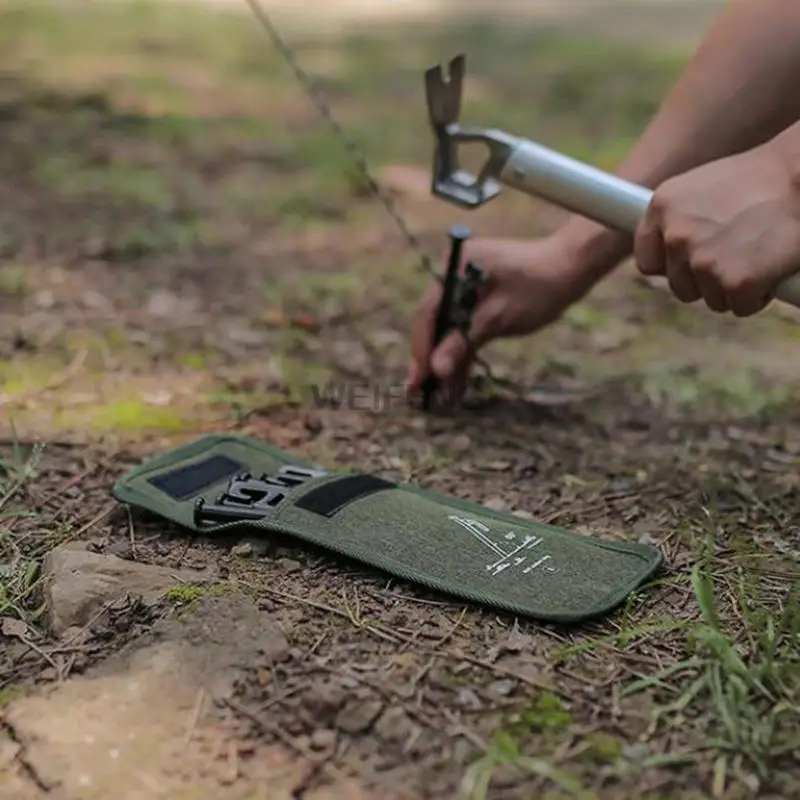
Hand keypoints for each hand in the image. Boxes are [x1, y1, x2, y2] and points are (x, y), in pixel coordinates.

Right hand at [406, 235, 594, 403]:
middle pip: (435, 322)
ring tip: (439, 395)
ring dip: (447, 359)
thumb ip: (462, 342)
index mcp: (452, 268)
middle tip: (421, 392)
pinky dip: (463, 351)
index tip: (417, 379)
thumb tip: (435, 370)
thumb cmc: (537, 289)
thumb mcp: (497, 318)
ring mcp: (464, 285)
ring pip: (449, 328)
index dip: (422, 349)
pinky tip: (458, 381)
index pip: (429, 314)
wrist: (571, 269)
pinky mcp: (478, 298)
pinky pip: (464, 326)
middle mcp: (452, 274)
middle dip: (431, 358)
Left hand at [634, 142, 799, 316]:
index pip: (648, 261)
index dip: (673, 267)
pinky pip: (741, 307)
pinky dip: (759, 296)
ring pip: (711, 298)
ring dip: (734, 287)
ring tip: (760, 254)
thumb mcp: (706, 188)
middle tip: (741, 253)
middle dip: (708, 279)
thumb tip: (671, 252)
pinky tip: (773, 268)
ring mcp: (702, 261)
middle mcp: (675, 235)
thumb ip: (682, 219)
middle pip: (680, 285)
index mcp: (662, 206)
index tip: (693, 263)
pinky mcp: (733, 282)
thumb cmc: (766, 179)